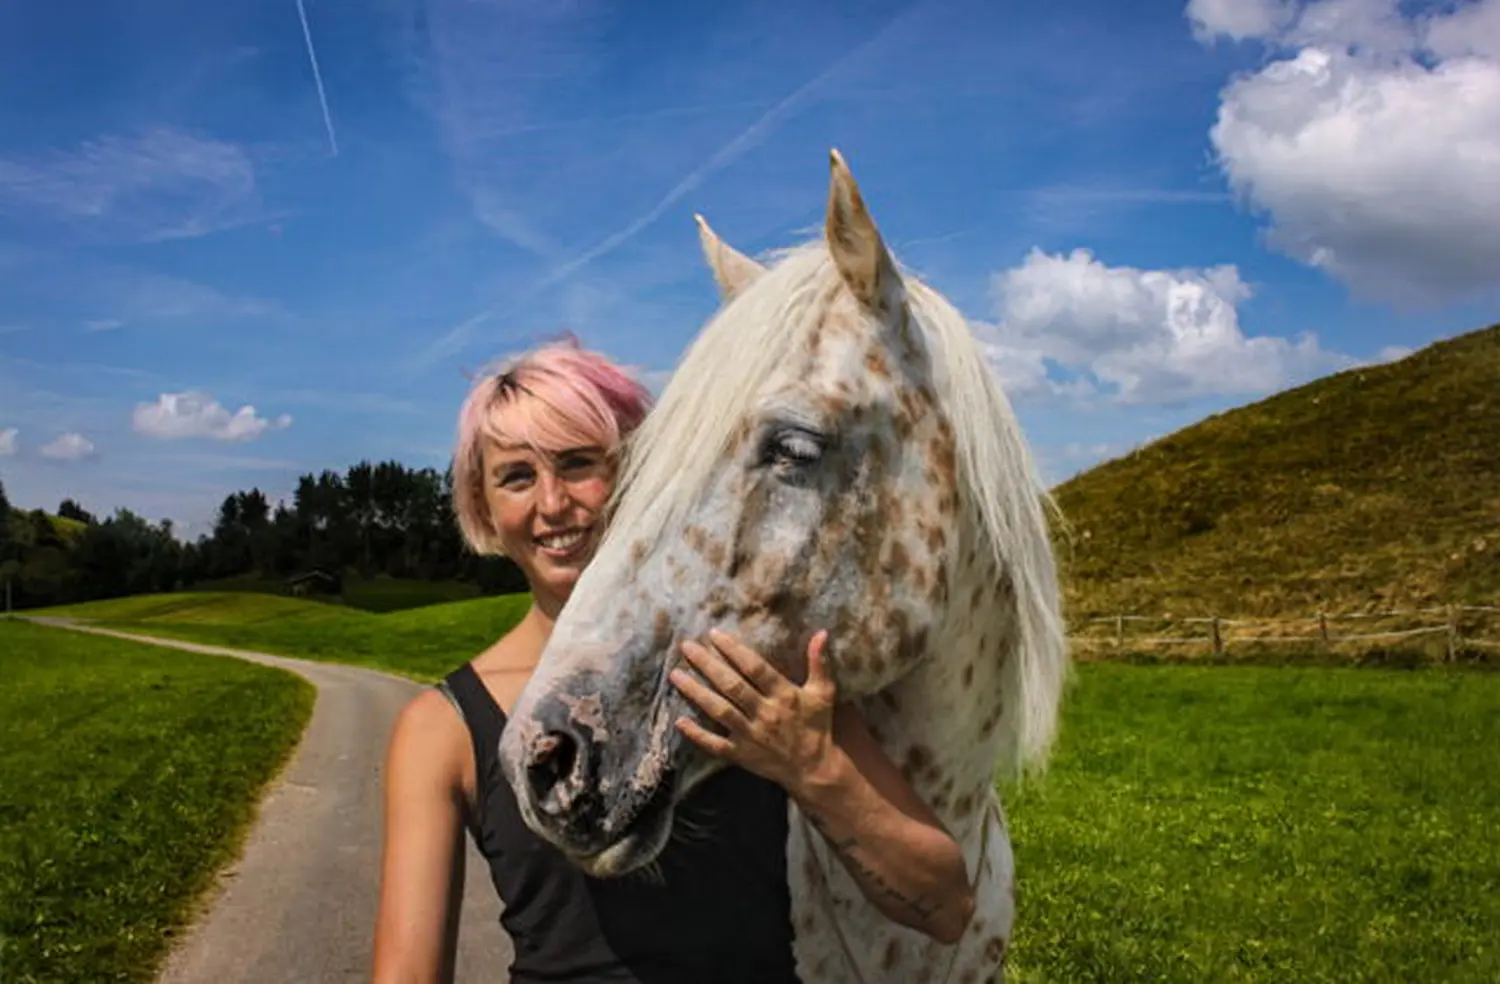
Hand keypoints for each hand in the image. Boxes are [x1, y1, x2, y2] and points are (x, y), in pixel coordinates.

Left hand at [669, 628, 840, 792]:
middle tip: (686, 646)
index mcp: (783, 695)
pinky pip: (715, 744)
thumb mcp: (823, 693)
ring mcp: (750, 735)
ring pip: (719, 710)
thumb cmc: (816, 726)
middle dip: (707, 665)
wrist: (814, 769)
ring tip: (675, 675)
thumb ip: (819, 662)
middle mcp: (765, 714)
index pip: (755, 668)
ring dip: (696, 693)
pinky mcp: (741, 755)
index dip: (734, 650)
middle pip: (731, 686)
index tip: (714, 634)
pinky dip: (697, 734)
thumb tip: (822, 633)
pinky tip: (679, 721)